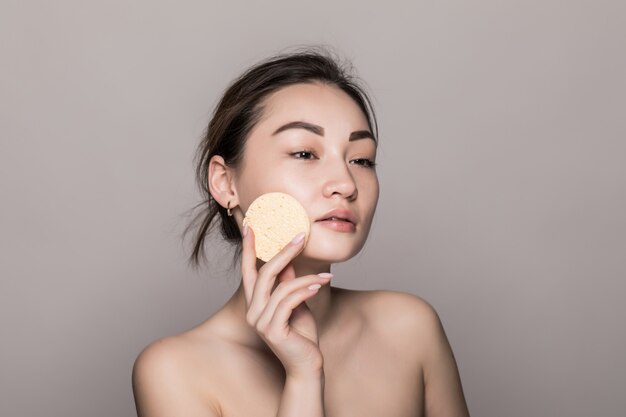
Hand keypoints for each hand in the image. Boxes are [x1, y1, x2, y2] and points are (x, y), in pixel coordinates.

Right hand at [241, 225, 331, 377]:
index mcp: (255, 303)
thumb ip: (289, 283)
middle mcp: (253, 312)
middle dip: (284, 253)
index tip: (249, 227)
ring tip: (326, 277)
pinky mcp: (273, 330)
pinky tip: (319, 286)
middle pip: (264, 274)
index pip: (248, 271)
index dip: (248, 249)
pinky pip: (289, 301)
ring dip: (307, 278)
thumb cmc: (302, 334)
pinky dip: (306, 290)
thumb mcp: (296, 303)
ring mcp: (261, 322)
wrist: (307, 365)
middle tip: (300, 237)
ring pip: (281, 287)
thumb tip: (288, 261)